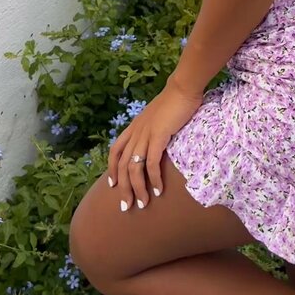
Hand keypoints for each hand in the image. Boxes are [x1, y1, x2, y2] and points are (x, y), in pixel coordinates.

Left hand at [106, 76, 203, 210]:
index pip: (115, 151)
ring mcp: (145, 134)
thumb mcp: (158, 116)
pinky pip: (151, 162)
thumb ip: (154, 128)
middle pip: (121, 165)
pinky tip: (158, 190)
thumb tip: (158, 139)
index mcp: (134, 127)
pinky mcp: (158, 136)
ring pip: (133, 168)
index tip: (113, 186)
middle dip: (123, 188)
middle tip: (127, 206)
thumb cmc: (175, 100)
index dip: (112, 169)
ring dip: (137, 188)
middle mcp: (135, 132)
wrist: (183, 87)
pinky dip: (153, 178)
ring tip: (143, 203)